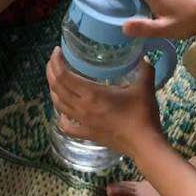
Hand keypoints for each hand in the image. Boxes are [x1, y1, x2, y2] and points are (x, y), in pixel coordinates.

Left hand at [47, 48, 161, 155]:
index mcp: (92, 94)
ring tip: (56, 80)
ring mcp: (82, 122)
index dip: (56, 62)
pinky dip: (61, 116)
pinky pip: (66, 125)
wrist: (144, 144)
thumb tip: (144, 56)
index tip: (57, 51)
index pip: (64, 76)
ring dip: (53, 90)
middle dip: (51, 71)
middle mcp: (82, 107)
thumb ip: (144, 69)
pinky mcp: (86, 134)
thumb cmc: (142, 114)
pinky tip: (64, 112)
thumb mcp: (145, 87)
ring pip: (58, 104)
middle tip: (54, 60)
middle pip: (57, 87)